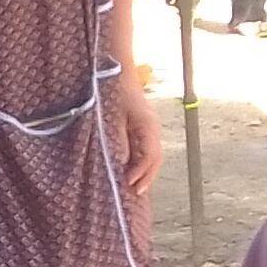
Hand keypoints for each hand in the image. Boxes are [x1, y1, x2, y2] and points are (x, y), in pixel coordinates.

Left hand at [107, 73, 162, 205]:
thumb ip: (117, 141)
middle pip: (155, 158)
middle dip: (146, 177)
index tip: (129, 184)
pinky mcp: (144, 126)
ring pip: (153, 155)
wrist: (117, 72)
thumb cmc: (111, 93)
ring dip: (145, 172)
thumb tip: (119, 164)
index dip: (140, 172)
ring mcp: (150, 126)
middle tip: (134, 194)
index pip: (149, 155)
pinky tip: (132, 173)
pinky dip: (141, 163)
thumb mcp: (112, 118)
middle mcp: (152, 127)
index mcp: (147, 125)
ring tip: (135, 189)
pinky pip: (147, 149)